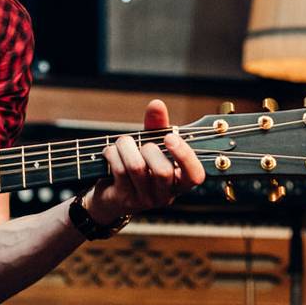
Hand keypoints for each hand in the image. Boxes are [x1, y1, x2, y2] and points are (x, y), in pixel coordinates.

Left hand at [83, 99, 206, 222]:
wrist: (110, 194)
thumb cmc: (138, 165)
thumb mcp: (151, 144)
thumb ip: (157, 125)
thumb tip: (157, 104)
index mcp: (179, 181)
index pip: (195, 176)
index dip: (185, 156)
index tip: (170, 137)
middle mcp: (165, 195)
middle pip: (163, 171)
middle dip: (148, 148)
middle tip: (142, 145)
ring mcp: (143, 199)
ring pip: (136, 167)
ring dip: (126, 146)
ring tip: (122, 143)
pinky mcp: (122, 198)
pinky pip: (119, 169)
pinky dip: (112, 153)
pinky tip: (110, 152)